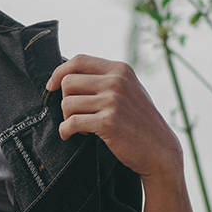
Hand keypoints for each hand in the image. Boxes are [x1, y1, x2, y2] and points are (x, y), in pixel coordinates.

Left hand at [45, 54, 181, 180]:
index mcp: (120, 70)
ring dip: (68, 118)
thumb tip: (65, 74)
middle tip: (76, 114)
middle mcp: (116, 82)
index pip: (79, 60)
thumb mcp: (128, 90)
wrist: (160, 150)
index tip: (51, 86)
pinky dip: (66, 131)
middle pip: (68, 82)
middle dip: (65, 100)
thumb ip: (105, 78)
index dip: (59, 72)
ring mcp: (113, 101)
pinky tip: (72, 135)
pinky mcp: (108, 122)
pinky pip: (71, 123)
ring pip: (67, 104)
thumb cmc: (139, 120)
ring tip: (81, 125)